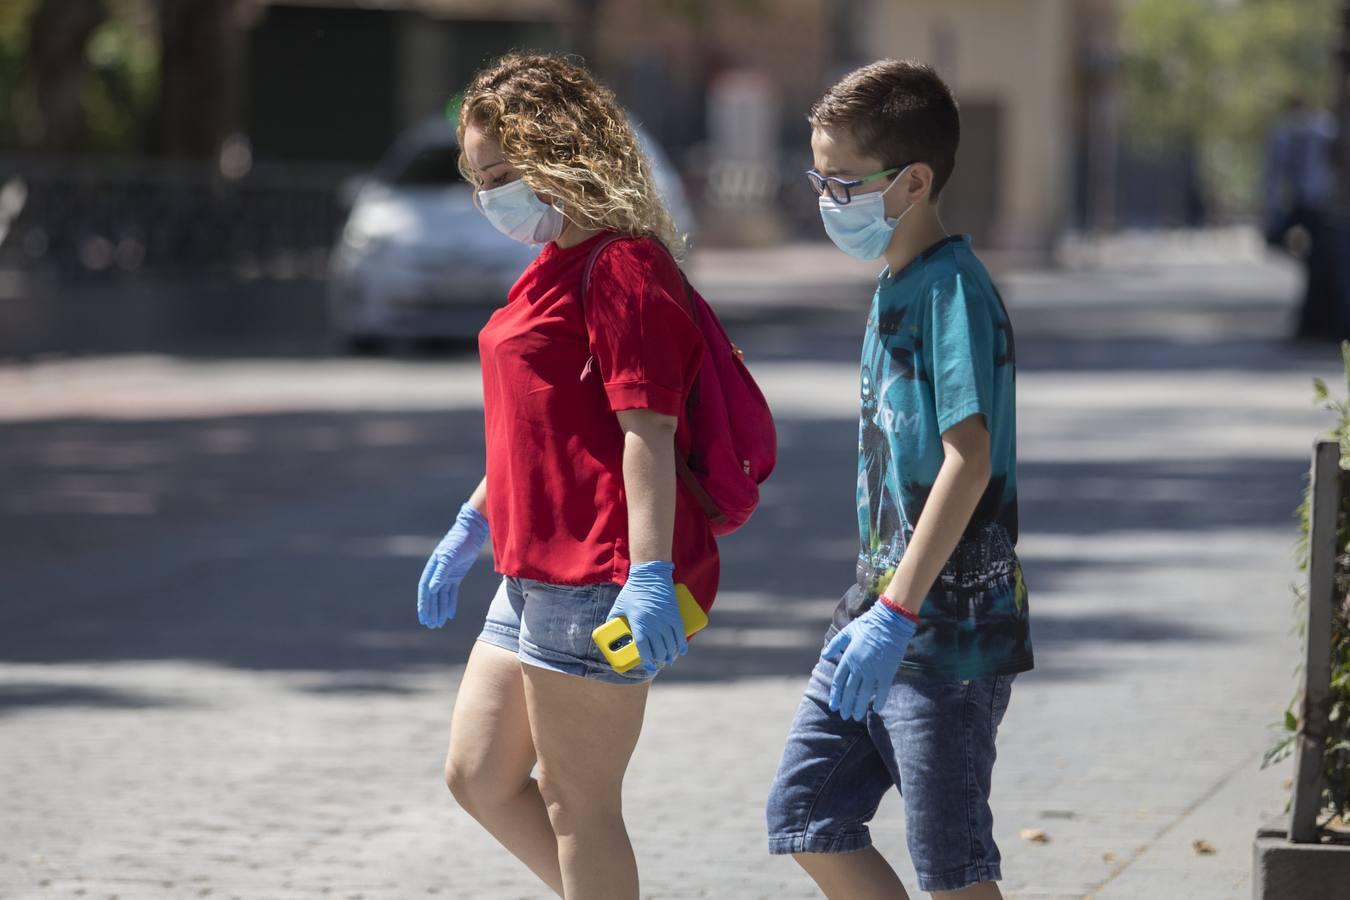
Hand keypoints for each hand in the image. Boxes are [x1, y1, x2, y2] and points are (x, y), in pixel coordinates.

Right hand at [417, 503, 488, 628]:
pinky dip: (450, 603)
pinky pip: (451, 592)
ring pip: (442, 596)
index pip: (425, 590)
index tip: (423, 618)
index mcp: (432, 568)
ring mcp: (447, 574)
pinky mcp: (456, 574)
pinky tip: (450, 614)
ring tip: (439, 623)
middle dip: (431, 610)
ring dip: (440, 609)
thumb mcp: (450, 557)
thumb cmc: (459, 541)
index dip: (424, 605)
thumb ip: (441, 573)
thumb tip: (431, 589)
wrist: (471, 531)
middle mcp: (437, 573)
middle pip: (432, 595)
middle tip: (430, 625)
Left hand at [610, 560, 686, 672]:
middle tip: (657, 664)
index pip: (644, 649)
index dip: (646, 660)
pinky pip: (680, 635)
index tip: (647, 666)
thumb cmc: (633, 591)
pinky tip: (680, 651)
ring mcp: (666, 620)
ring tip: (668, 659)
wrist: (651, 575)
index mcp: (639, 624)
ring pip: (670, 644)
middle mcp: (654, 625)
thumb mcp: (619, 605)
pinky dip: (681, 645)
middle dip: (659, 660)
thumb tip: (607, 628)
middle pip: (659, 649)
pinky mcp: (675, 615)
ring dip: (670, 655)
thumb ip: (612, 618)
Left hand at [821, 599, 917, 720]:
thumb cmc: (868, 624)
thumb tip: (824, 655)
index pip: (839, 682)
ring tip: (856, 716)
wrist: (890, 621)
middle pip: (850, 691)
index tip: (834, 706)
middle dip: (846, 705)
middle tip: (844, 716)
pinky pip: (882, 690)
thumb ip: (835, 645)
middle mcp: (859, 667)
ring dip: (859, 707)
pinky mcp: (887, 672)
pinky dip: (879, 700)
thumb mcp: (848, 632)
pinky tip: (877, 709)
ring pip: (864, 694)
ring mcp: (873, 671)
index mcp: (848, 658)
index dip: (836, 695)